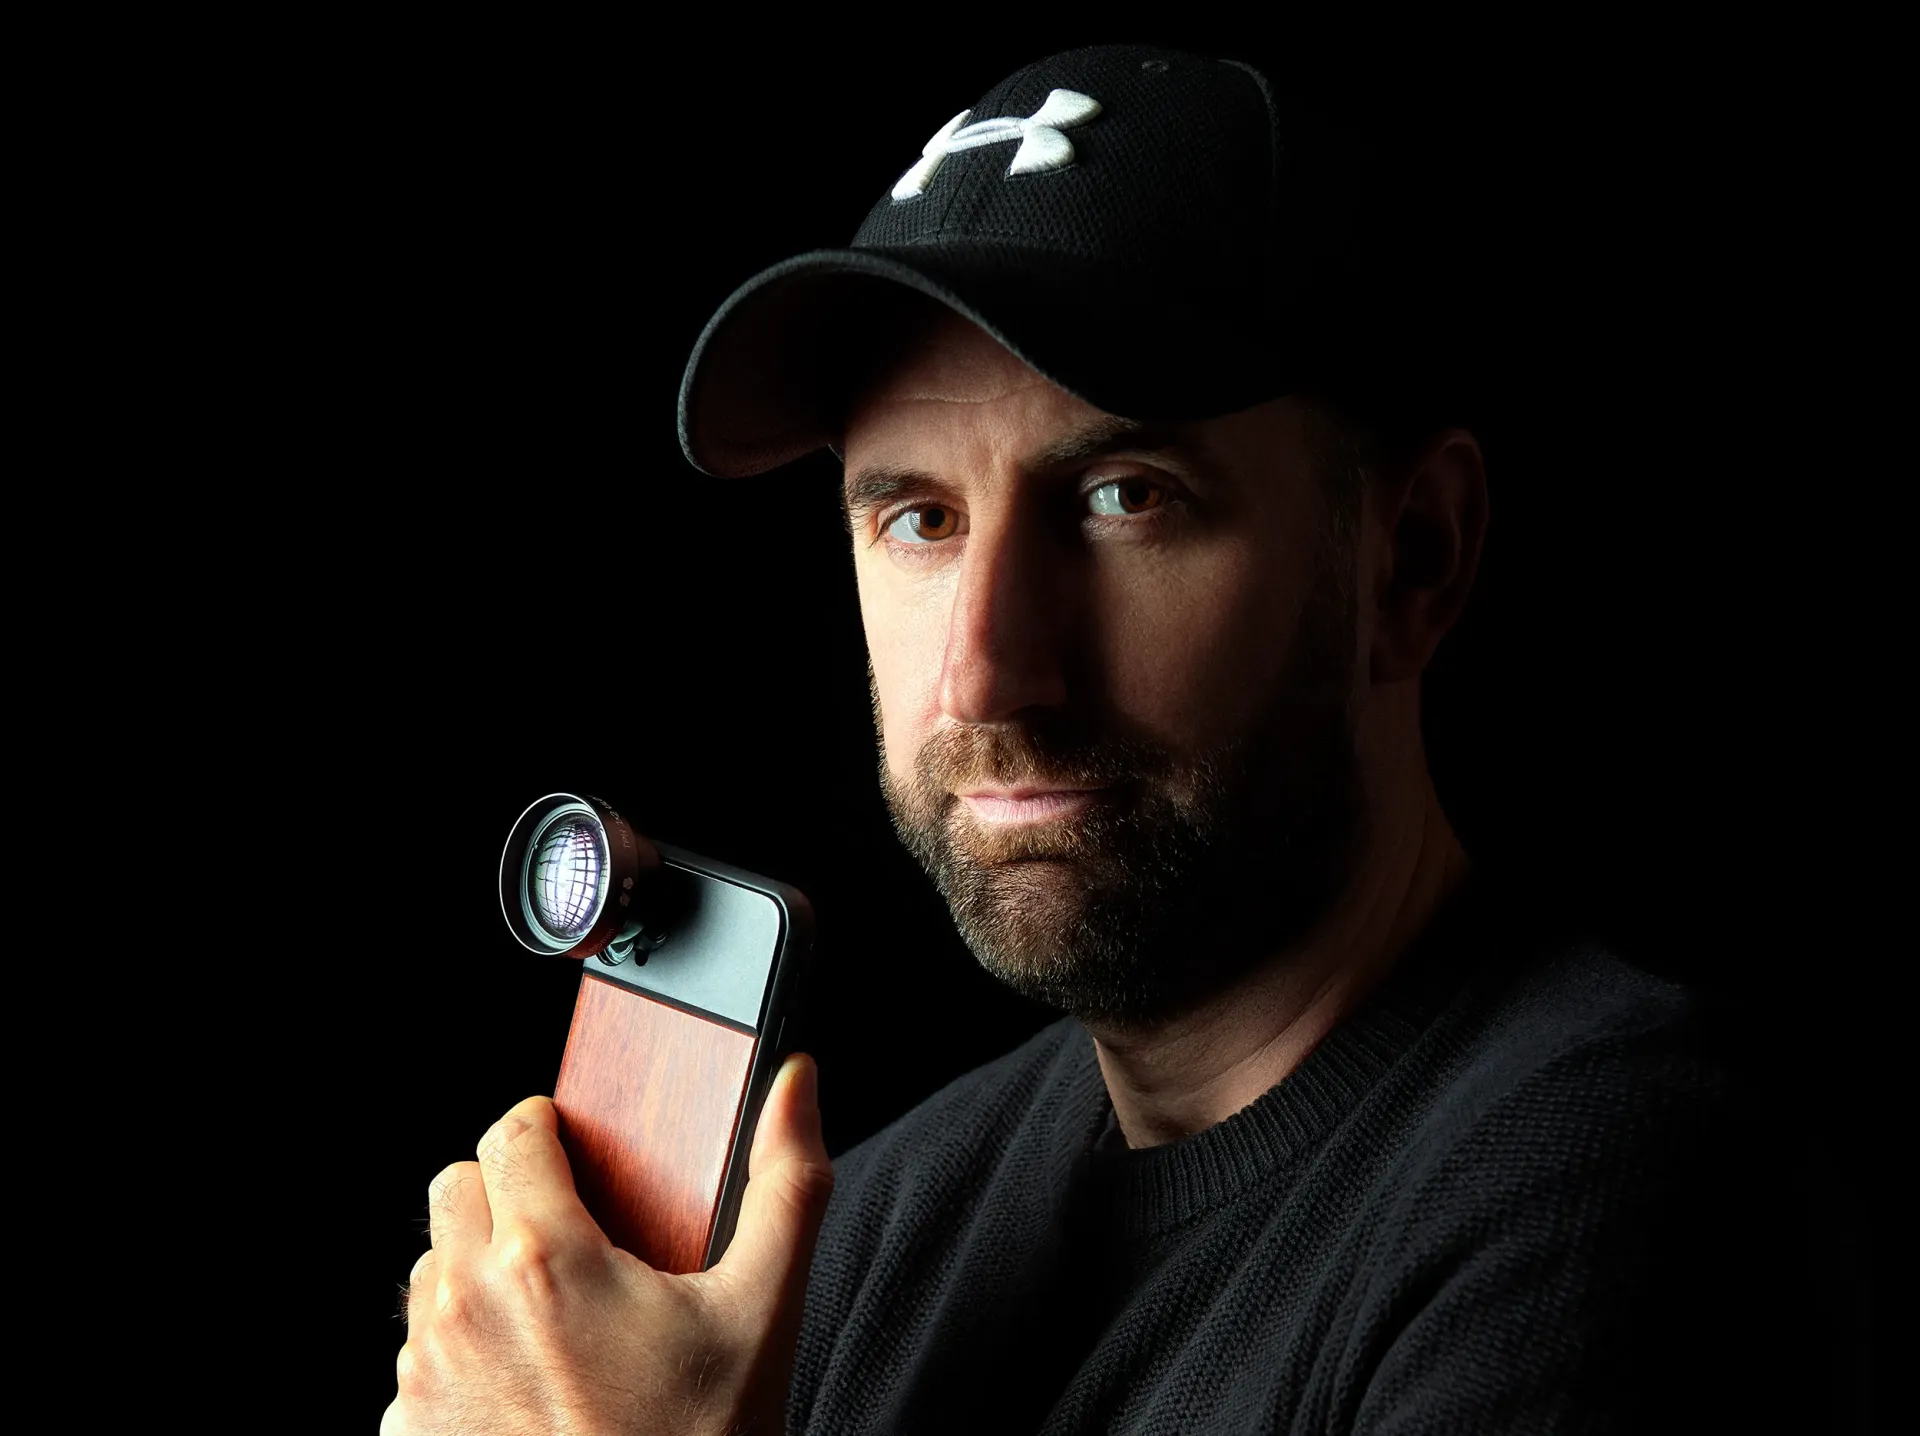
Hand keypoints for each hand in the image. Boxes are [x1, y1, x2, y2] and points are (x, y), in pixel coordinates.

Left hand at [384, 1055, 832, 1435]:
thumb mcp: (765, 1309)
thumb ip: (787, 1182)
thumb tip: (796, 1082)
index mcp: (545, 1258)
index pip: (510, 1132)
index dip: (547, 1126)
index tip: (575, 1148)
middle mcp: (465, 1308)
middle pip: (457, 1191)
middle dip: (509, 1195)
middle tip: (572, 1233)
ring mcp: (426, 1377)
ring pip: (432, 1273)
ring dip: (480, 1273)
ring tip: (557, 1316)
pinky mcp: (409, 1435)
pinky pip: (418, 1359)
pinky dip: (461, 1356)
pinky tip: (526, 1383)